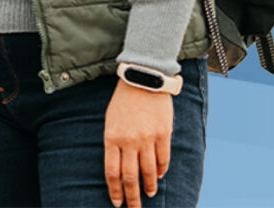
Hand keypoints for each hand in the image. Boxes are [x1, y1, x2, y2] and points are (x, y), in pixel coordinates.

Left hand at [104, 79, 173, 207]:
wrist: (142, 77)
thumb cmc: (123, 100)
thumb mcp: (111, 120)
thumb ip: (114, 143)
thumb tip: (120, 168)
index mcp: (112, 137)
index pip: (112, 172)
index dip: (115, 190)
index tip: (117, 203)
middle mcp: (129, 140)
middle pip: (130, 177)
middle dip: (132, 197)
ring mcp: (147, 138)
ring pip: (148, 172)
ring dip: (148, 186)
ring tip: (149, 194)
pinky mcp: (162, 133)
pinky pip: (163, 159)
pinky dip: (161, 170)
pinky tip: (158, 176)